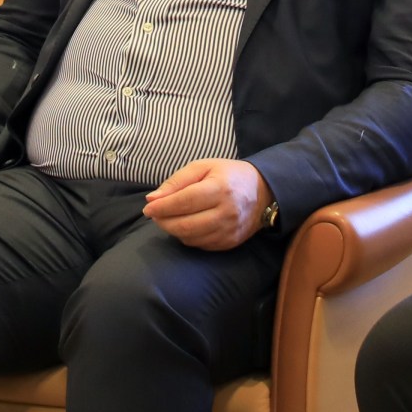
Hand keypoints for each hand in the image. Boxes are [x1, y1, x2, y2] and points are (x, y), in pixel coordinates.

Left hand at [142, 158, 270, 249]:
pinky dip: (187, 237)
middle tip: (155, 215)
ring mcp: (229, 230)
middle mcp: (226, 212)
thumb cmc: (228, 175)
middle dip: (163, 221)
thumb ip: (177, 181)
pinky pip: (200, 245)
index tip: (148, 207)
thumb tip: (152, 199)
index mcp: (220, 189)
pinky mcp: (230, 242)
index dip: (162, 207)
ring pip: (191, 238)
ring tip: (168, 219)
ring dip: (173, 230)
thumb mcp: (203, 167)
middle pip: (185, 225)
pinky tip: (185, 225)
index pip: (183, 202)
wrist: (263, 192)